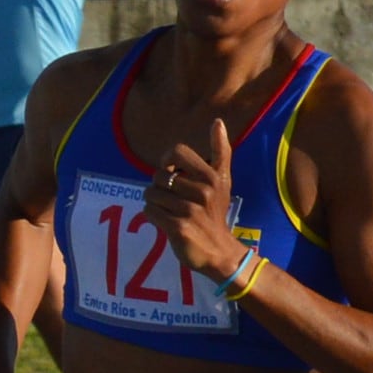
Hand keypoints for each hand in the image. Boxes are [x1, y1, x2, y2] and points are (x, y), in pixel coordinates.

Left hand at [147, 113, 246, 284]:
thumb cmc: (216, 211)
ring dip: (155, 203)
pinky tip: (165, 221)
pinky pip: (148, 211)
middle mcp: (203, 191)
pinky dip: (152, 216)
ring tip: (170, 211)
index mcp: (212, 176)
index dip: (167, 162)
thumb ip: (221, 151)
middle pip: (158, 176)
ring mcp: (190, 210)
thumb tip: (218, 121)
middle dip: (160, 187)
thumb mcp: (223, 180)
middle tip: (173, 199)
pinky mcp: (178, 228)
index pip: (176, 152)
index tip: (173, 175)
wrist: (220, 252)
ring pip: (150, 194)